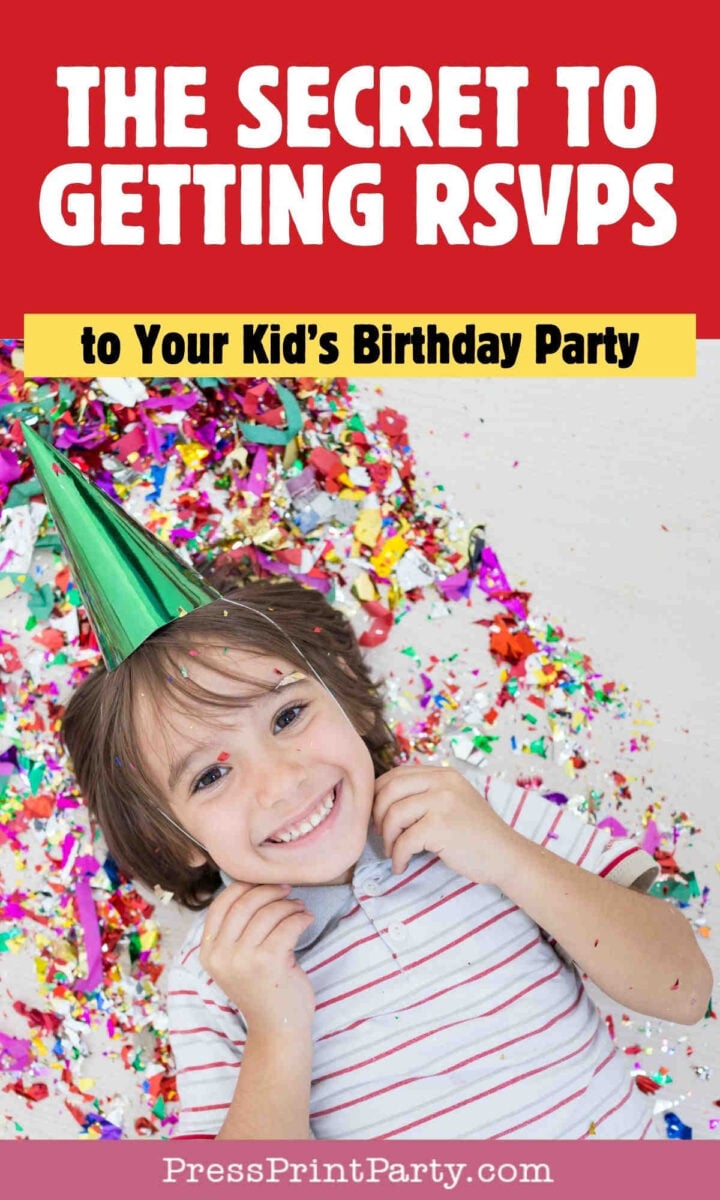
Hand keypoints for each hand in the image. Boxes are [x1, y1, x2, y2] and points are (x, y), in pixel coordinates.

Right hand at [199, 882, 315, 1037]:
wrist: (277, 1028)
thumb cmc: (261, 989)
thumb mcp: (235, 961)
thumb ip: (234, 932)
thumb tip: (253, 886)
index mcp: (207, 953)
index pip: (220, 905)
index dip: (243, 887)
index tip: (263, 882)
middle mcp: (221, 956)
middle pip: (244, 904)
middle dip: (269, 891)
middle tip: (287, 891)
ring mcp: (242, 960)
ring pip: (268, 913)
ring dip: (288, 905)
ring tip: (299, 909)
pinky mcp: (268, 963)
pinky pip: (287, 925)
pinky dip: (301, 917)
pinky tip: (307, 920)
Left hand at [373, 765, 516, 881]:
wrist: (506, 855)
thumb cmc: (477, 833)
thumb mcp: (453, 801)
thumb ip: (426, 794)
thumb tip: (383, 801)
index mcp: (443, 774)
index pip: (397, 774)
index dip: (379, 794)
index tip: (378, 815)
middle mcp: (442, 782)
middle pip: (389, 791)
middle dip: (377, 815)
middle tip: (380, 835)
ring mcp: (442, 802)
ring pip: (393, 815)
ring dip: (387, 839)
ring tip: (393, 852)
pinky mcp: (440, 826)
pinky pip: (404, 841)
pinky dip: (397, 856)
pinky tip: (401, 865)